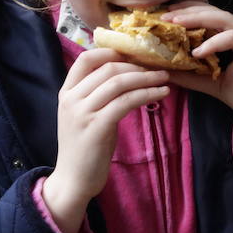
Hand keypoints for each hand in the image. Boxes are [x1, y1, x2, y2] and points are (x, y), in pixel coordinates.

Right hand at [44, 48, 169, 232]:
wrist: (74, 180)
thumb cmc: (85, 148)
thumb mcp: (85, 115)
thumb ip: (97, 95)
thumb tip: (128, 75)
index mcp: (66, 92)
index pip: (86, 58)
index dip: (112, 51)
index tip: (135, 55)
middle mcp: (72, 98)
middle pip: (108, 68)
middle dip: (137, 65)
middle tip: (159, 67)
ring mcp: (83, 112)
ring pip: (119, 83)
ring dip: (146, 77)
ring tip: (165, 78)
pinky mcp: (97, 126)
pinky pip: (126, 102)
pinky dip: (147, 94)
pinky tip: (161, 94)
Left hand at [163, 3, 232, 135]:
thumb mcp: (212, 84)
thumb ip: (190, 74)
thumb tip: (161, 70)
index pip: (210, 14)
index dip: (188, 11)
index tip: (164, 16)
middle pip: (214, 12)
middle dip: (188, 11)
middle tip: (164, 17)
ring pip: (224, 19)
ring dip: (198, 20)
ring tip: (176, 26)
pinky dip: (215, 42)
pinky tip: (198, 52)